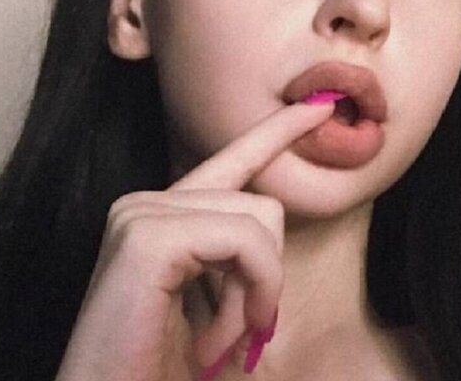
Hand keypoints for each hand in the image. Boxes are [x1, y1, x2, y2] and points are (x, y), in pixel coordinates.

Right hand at [55, 101, 334, 380]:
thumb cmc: (156, 371)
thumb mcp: (214, 310)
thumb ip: (238, 265)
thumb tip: (275, 225)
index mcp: (161, 218)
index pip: (230, 161)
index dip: (278, 132)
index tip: (320, 107)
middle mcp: (144, 205)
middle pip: (261, 202)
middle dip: (263, 280)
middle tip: (228, 342)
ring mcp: (140, 215)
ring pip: (258, 222)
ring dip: (253, 298)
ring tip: (213, 348)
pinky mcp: (147, 237)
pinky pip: (246, 240)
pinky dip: (252, 293)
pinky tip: (214, 342)